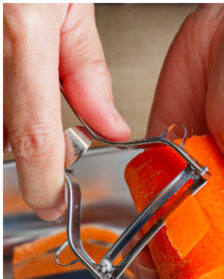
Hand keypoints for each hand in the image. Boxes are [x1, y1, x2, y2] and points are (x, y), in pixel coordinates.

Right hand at [3, 3, 131, 219]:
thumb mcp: (65, 0)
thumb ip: (82, 66)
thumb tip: (104, 124)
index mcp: (19, 29)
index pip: (28, 133)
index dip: (40, 180)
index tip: (52, 203)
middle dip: (21, 151)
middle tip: (47, 164)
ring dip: (8, 126)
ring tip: (33, 135)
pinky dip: (5, 94)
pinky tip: (16, 84)